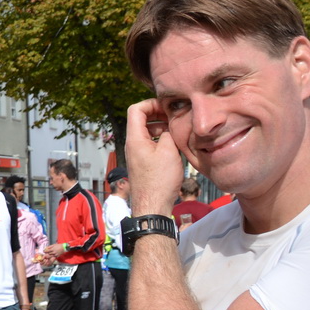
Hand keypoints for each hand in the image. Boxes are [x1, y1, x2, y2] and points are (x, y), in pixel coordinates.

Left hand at [124, 98, 185, 216]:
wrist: (153, 206)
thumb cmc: (160, 180)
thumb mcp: (169, 151)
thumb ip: (170, 131)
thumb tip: (173, 122)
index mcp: (134, 139)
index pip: (136, 109)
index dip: (151, 103)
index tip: (168, 106)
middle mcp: (132, 144)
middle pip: (141, 119)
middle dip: (158, 114)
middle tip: (175, 116)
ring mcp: (137, 154)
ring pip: (147, 131)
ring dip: (161, 126)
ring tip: (177, 129)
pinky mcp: (143, 162)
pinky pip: (150, 143)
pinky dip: (161, 138)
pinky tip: (175, 143)